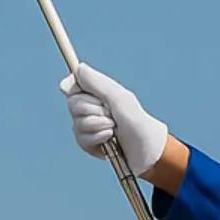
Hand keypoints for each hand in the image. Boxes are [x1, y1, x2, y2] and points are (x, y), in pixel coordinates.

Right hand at [60, 63, 169, 177]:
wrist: (147, 151)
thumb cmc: (137, 122)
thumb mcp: (119, 98)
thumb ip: (98, 83)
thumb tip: (79, 68)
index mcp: (98, 94)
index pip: (74, 85)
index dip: (75, 88)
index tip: (86, 93)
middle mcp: (91, 108)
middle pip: (73, 104)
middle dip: (93, 110)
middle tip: (111, 114)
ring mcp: (88, 127)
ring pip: (77, 123)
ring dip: (98, 125)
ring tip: (114, 128)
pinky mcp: (89, 144)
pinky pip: (81, 139)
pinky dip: (97, 138)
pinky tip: (110, 139)